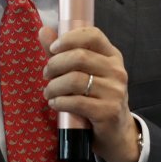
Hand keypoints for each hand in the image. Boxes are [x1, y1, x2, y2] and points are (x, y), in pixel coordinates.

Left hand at [39, 26, 139, 161]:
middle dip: (55, 65)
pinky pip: (76, 102)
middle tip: (46, 75)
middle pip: (79, 57)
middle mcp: (116, 71)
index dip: (69, 38)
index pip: (93, 35)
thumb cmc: (96, 97)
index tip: (53, 48)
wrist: (116, 131)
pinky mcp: (108, 111)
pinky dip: (60, 102)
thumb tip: (43, 30)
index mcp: (112, 56)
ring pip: (75, 80)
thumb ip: (63, 52)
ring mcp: (115, 91)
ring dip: (54, 86)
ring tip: (48, 93)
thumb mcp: (84, 73)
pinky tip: (55, 103)